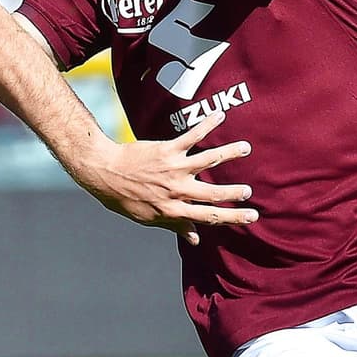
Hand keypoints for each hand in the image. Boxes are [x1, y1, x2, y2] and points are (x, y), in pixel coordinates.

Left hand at [72, 113, 256, 244]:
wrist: (104, 172)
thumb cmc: (125, 198)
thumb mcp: (148, 218)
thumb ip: (175, 226)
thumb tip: (196, 240)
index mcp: (174, 210)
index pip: (210, 216)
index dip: (233, 217)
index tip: (252, 216)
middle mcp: (177, 191)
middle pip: (213, 192)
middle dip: (234, 192)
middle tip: (250, 190)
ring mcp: (173, 169)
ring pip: (208, 160)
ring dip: (229, 153)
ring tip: (246, 148)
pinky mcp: (167, 150)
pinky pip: (191, 137)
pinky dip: (207, 126)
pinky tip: (219, 117)